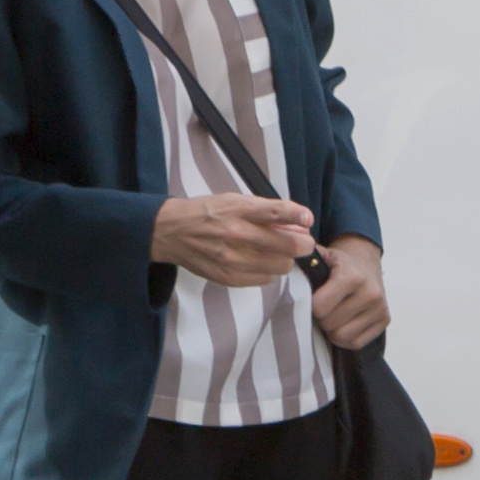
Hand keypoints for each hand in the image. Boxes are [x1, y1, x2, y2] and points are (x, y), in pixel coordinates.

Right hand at [150, 193, 319, 287]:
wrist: (172, 232)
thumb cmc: (208, 213)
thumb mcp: (235, 200)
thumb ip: (266, 211)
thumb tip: (298, 224)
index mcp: (239, 210)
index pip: (276, 212)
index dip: (298, 215)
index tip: (307, 219)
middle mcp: (237, 234)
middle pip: (288, 246)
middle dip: (302, 243)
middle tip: (300, 240)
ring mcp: (233, 259)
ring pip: (281, 266)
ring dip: (285, 258)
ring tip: (275, 251)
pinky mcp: (229, 277)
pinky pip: (266, 279)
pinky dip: (269, 270)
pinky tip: (259, 261)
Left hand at [310, 236, 387, 350]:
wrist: (367, 264)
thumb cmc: (339, 264)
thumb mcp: (323, 255)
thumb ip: (305, 258)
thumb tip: (285, 258)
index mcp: (352, 276)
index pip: (320, 308)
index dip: (311, 305)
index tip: (314, 298)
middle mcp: (370, 293)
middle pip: (330, 324)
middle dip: (322, 318)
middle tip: (324, 308)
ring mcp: (380, 308)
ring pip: (342, 336)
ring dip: (333, 330)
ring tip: (333, 316)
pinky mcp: (385, 321)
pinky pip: (356, 343)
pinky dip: (345, 338)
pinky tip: (344, 323)